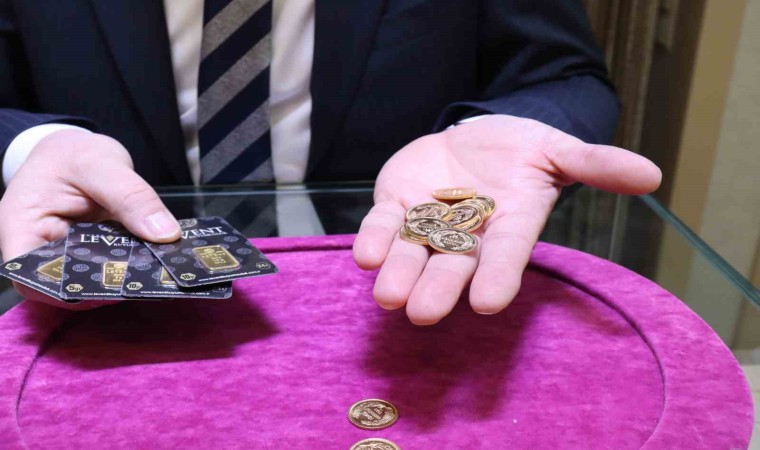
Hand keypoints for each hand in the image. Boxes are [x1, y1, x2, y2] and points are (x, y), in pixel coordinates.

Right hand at [0, 129, 180, 308]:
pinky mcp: (91, 252)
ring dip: (122, 277)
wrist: (77, 150)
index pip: (33, 279)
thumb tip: (165, 234)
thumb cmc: (72, 153)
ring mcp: (67, 253)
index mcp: (22, 228)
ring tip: (155, 272)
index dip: (69, 292)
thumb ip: (130, 196)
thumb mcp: (100, 163)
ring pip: (92, 278)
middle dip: (105, 285)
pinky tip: (153, 260)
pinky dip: (130, 264)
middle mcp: (40, 248)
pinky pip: (109, 265)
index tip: (112, 287)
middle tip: (146, 280)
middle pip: (66, 284)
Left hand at [353, 115, 660, 324]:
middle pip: (453, 265)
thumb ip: (595, 164)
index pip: (505, 254)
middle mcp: (467, 234)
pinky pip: (383, 225)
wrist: (477, 138)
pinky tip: (365, 255)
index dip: (498, 276)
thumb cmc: (522, 151)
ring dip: (399, 273)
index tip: (489, 304)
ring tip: (388, 296)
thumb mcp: (559, 150)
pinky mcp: (397, 203)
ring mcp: (428, 221)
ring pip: (412, 252)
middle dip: (439, 288)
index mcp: (509, 224)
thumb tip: (652, 174)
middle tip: (423, 314)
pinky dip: (375, 240)